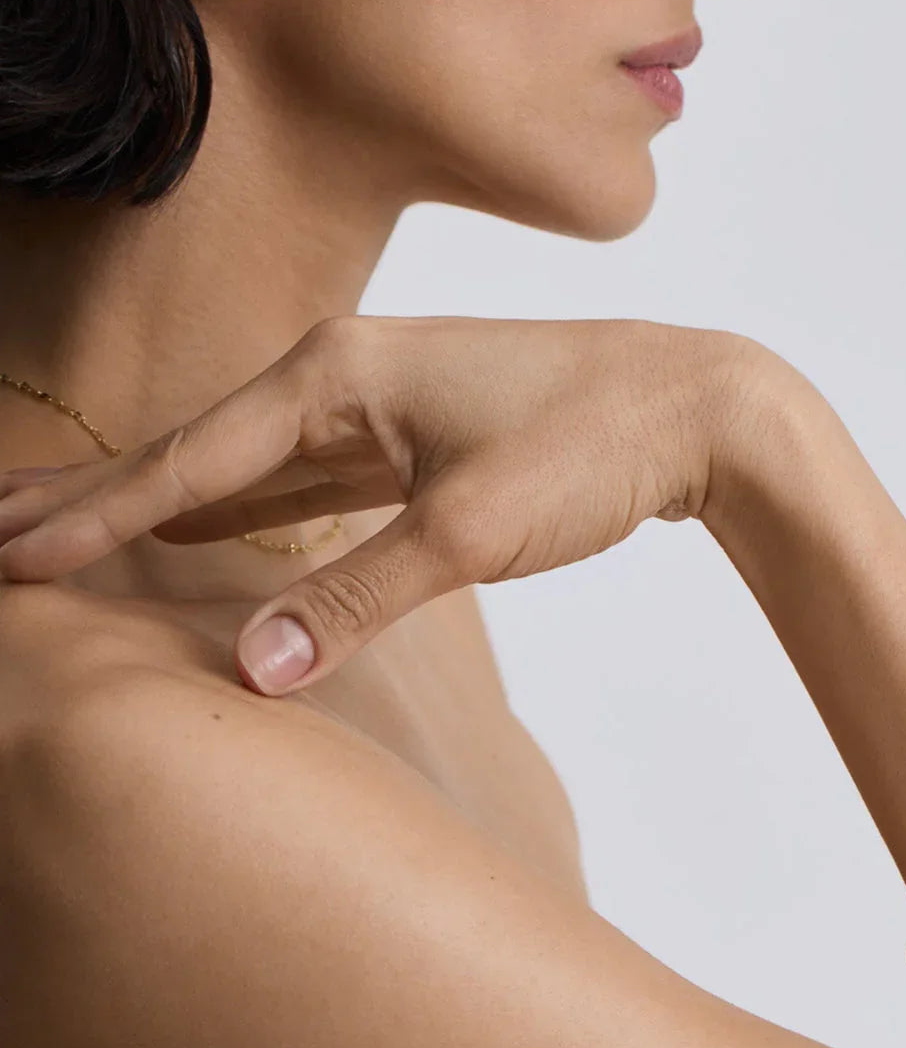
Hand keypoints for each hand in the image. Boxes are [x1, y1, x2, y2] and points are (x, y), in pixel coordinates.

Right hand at [0, 315, 764, 693]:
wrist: (695, 407)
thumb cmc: (589, 446)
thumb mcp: (469, 530)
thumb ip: (355, 599)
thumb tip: (252, 672)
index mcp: (334, 376)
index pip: (186, 459)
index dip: (92, 513)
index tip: (7, 553)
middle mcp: (341, 381)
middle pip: (194, 451)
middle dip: (98, 494)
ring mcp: (377, 414)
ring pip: (247, 469)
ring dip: (165, 505)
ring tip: (77, 527)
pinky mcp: (414, 449)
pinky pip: (305, 486)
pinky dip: (248, 513)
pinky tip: (206, 534)